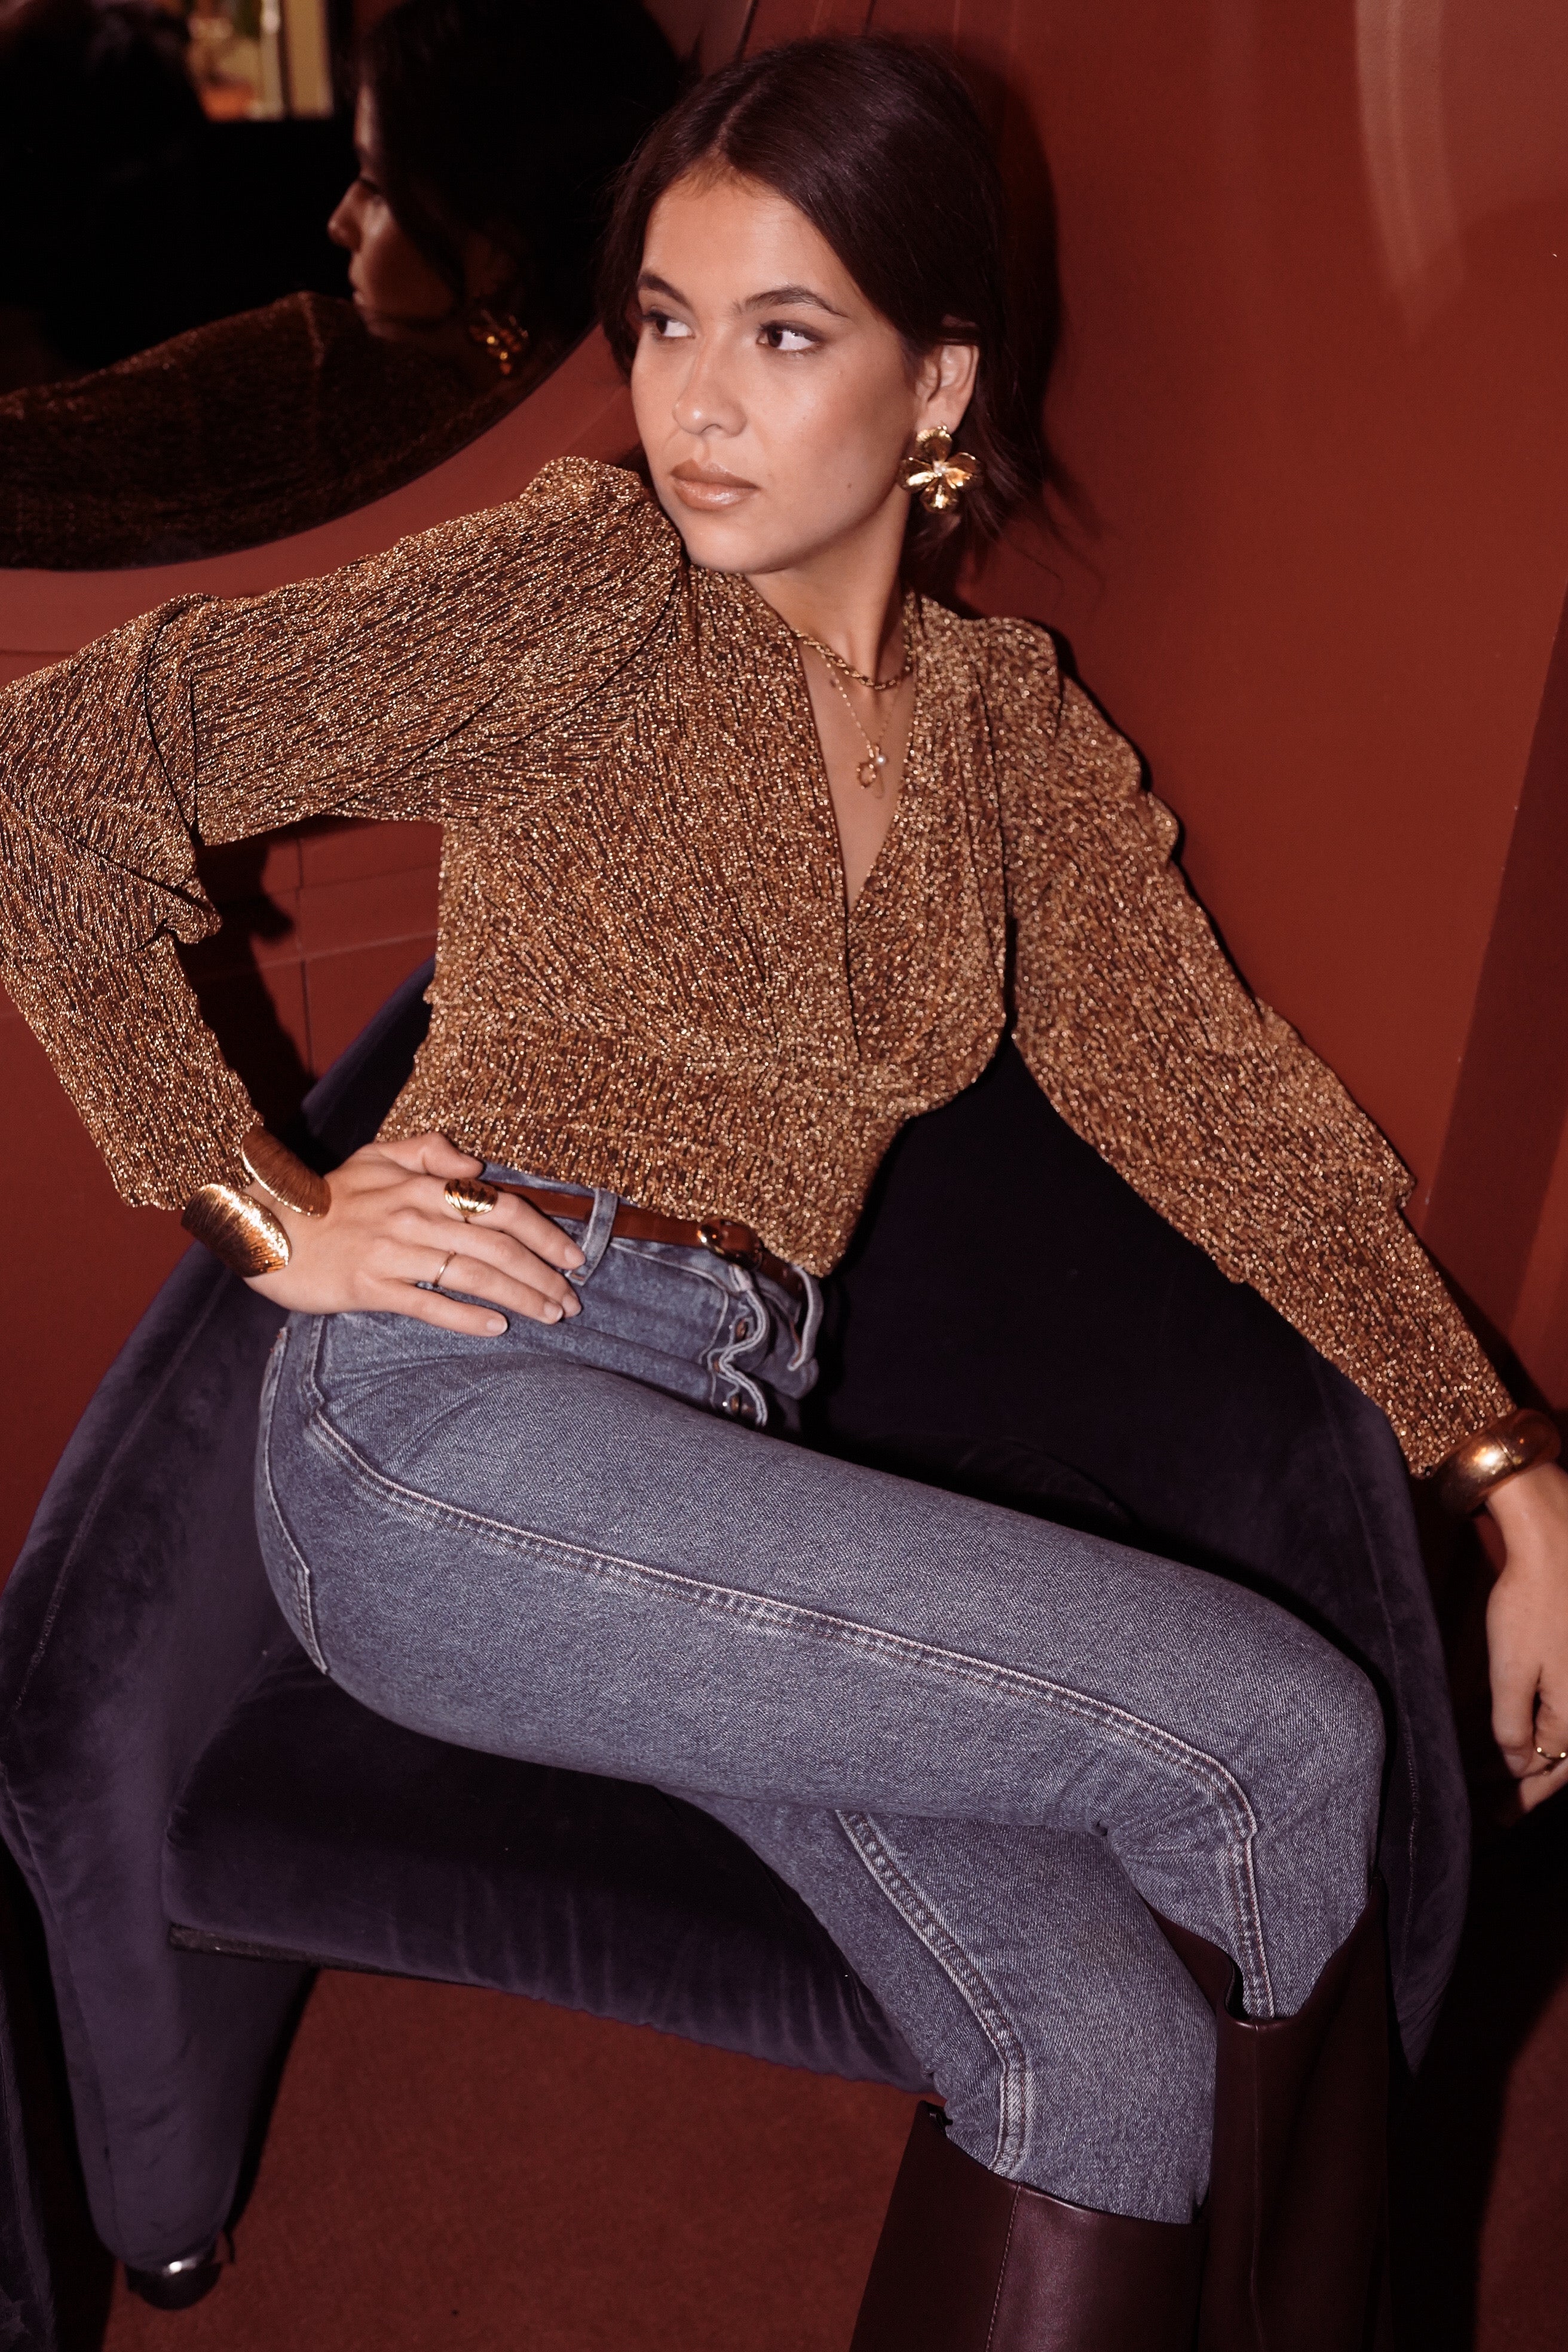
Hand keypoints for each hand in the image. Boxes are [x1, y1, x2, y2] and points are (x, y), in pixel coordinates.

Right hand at [243, 1132, 582, 1335]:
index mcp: (422, 1185)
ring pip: (471, 1275)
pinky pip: (428, 1303)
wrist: (265, 1227)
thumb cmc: (327, 1196)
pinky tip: (497, 1328)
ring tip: (550, 1315)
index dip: (544, 1232)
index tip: (574, 1257)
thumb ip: (430, 1152)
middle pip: (496, 1246)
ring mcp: (392, 1252)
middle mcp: (413, 1216)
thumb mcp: (378, 1156)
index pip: (499, 1207)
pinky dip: (466, 1316)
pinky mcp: (369, 1286)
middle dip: (543, 1274)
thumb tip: (478, 1165)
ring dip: (520, 1297)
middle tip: (573, 1300)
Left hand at [1485, 1456, 1567, 1810]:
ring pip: (1560, 1732)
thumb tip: (1520, 1768)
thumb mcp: (1513, 1671)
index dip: (1521, 1798)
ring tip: (1498, 1775)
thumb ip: (1514, 1725)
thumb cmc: (1533, 1603)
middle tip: (1496, 1811)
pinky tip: (1516, 1727)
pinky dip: (1535, 1720)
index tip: (1495, 1818)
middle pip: (1560, 1758)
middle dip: (1526, 1784)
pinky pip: (1558, 1703)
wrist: (1556, 1540)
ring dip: (1530, 1754)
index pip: (1551, 1773)